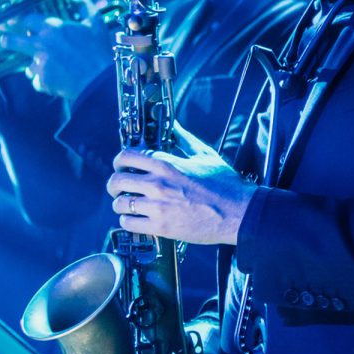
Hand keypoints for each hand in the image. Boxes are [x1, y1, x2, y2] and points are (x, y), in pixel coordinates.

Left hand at [0, 10, 111, 99]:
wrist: (99, 81)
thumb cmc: (99, 51)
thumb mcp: (96, 24)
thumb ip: (85, 8)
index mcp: (53, 27)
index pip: (26, 19)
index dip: (15, 19)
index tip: (7, 19)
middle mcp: (42, 44)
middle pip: (12, 40)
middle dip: (1, 39)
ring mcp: (40, 63)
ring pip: (27, 64)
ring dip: (33, 66)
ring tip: (42, 69)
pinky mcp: (42, 81)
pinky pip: (37, 81)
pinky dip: (44, 81)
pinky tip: (56, 81)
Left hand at [106, 125, 256, 244]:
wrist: (239, 213)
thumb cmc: (225, 186)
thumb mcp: (205, 155)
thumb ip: (184, 139)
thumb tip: (174, 126)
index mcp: (167, 164)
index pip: (126, 156)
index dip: (119, 161)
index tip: (121, 165)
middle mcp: (158, 184)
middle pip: (117, 180)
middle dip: (114, 184)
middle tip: (118, 188)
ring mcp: (158, 207)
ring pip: (120, 204)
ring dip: (120, 204)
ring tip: (127, 205)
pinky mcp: (161, 227)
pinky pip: (129, 224)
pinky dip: (127, 222)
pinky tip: (135, 220)